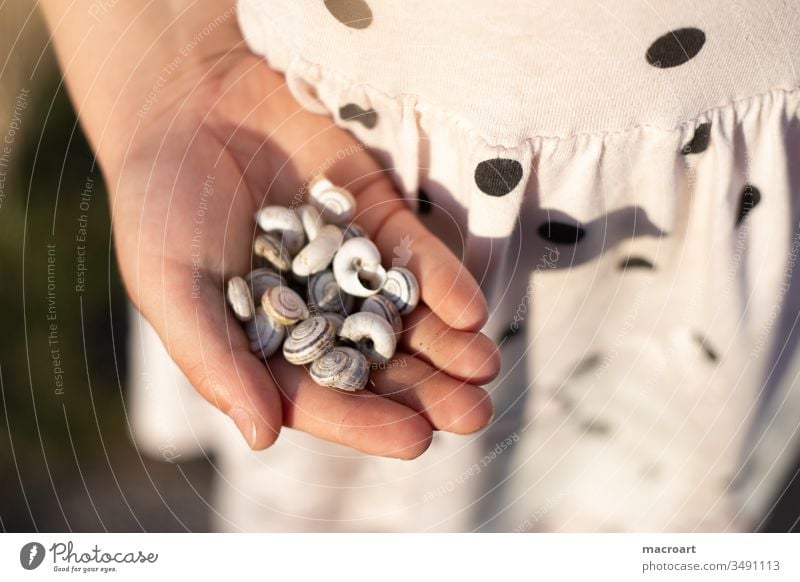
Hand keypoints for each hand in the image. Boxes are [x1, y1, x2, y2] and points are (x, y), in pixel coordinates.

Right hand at [42, 1, 498, 457]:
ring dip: (448, 343)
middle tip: (474, 413)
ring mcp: (349, 265)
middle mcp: (315, 312)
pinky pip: (411, 253)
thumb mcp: (171, 286)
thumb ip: (215, 359)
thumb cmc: (160, 204)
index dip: (365, 420)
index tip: (415, 441)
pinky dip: (441, 279)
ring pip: (405, 315)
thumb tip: (263, 438)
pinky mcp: (374, 216)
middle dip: (425, 389)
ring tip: (485, 367)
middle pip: (376, 363)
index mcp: (265, 344)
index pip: (319, 395)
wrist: (186, 102)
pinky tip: (470, 308)